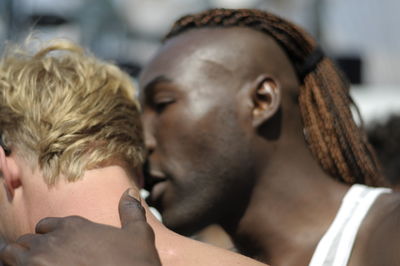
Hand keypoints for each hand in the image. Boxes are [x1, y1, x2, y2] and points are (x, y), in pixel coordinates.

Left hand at [0, 189, 160, 265]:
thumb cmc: (134, 263)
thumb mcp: (139, 234)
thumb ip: (130, 211)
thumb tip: (129, 192)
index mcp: (76, 226)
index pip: (46, 226)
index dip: (49, 236)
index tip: (55, 247)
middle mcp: (55, 240)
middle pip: (27, 240)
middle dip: (30, 249)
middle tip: (41, 261)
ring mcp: (40, 261)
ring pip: (12, 254)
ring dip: (18, 259)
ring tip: (32, 265)